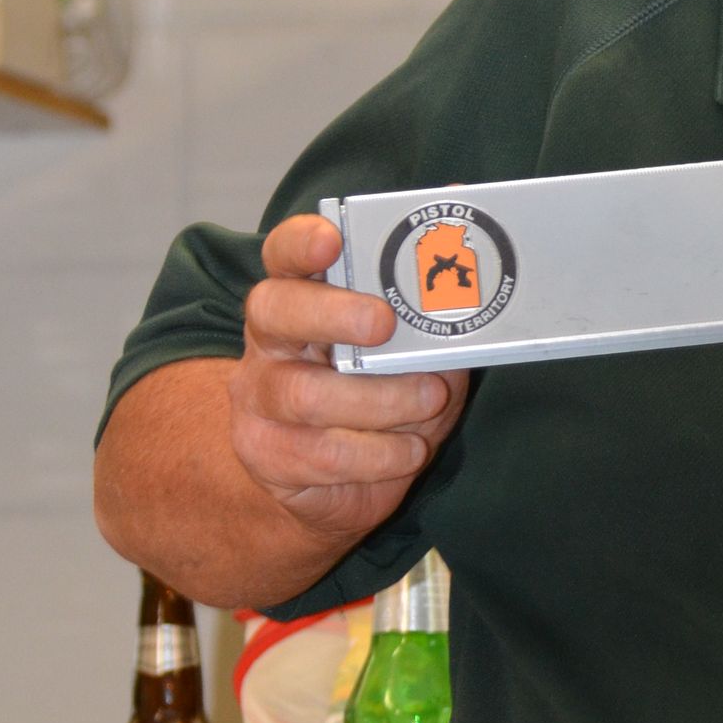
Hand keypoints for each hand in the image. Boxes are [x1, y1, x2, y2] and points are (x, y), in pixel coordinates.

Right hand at [229, 214, 469, 547]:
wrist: (343, 482)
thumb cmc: (385, 397)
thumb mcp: (414, 353)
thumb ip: (426, 322)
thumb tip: (462, 283)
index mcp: (302, 298)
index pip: (285, 254)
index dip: (301, 242)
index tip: (332, 240)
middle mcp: (271, 341)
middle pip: (276, 311)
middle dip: (334, 314)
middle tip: (384, 323)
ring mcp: (261, 398)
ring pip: (307, 394)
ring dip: (381, 400)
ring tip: (429, 401)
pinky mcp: (267, 454)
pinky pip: (323, 455)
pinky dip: (380, 454)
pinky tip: (409, 450)